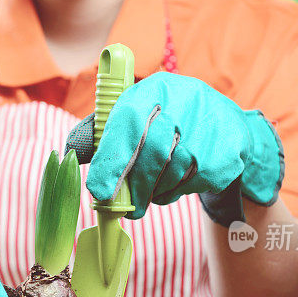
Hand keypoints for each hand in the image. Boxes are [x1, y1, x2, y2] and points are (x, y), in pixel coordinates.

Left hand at [65, 72, 283, 225]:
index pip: (128, 121)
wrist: (227, 126)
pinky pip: (191, 185)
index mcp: (156, 88)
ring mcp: (209, 127)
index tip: (99, 190)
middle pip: (152, 154)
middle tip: (124, 208)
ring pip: (172, 173)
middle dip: (134, 187)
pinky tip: (176, 183)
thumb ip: (105, 133)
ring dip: (156, 191)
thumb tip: (70, 151)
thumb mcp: (138, 114)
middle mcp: (185, 100)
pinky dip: (176, 192)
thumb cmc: (168, 122)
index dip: (111, 159)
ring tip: (152, 189)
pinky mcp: (225, 154)